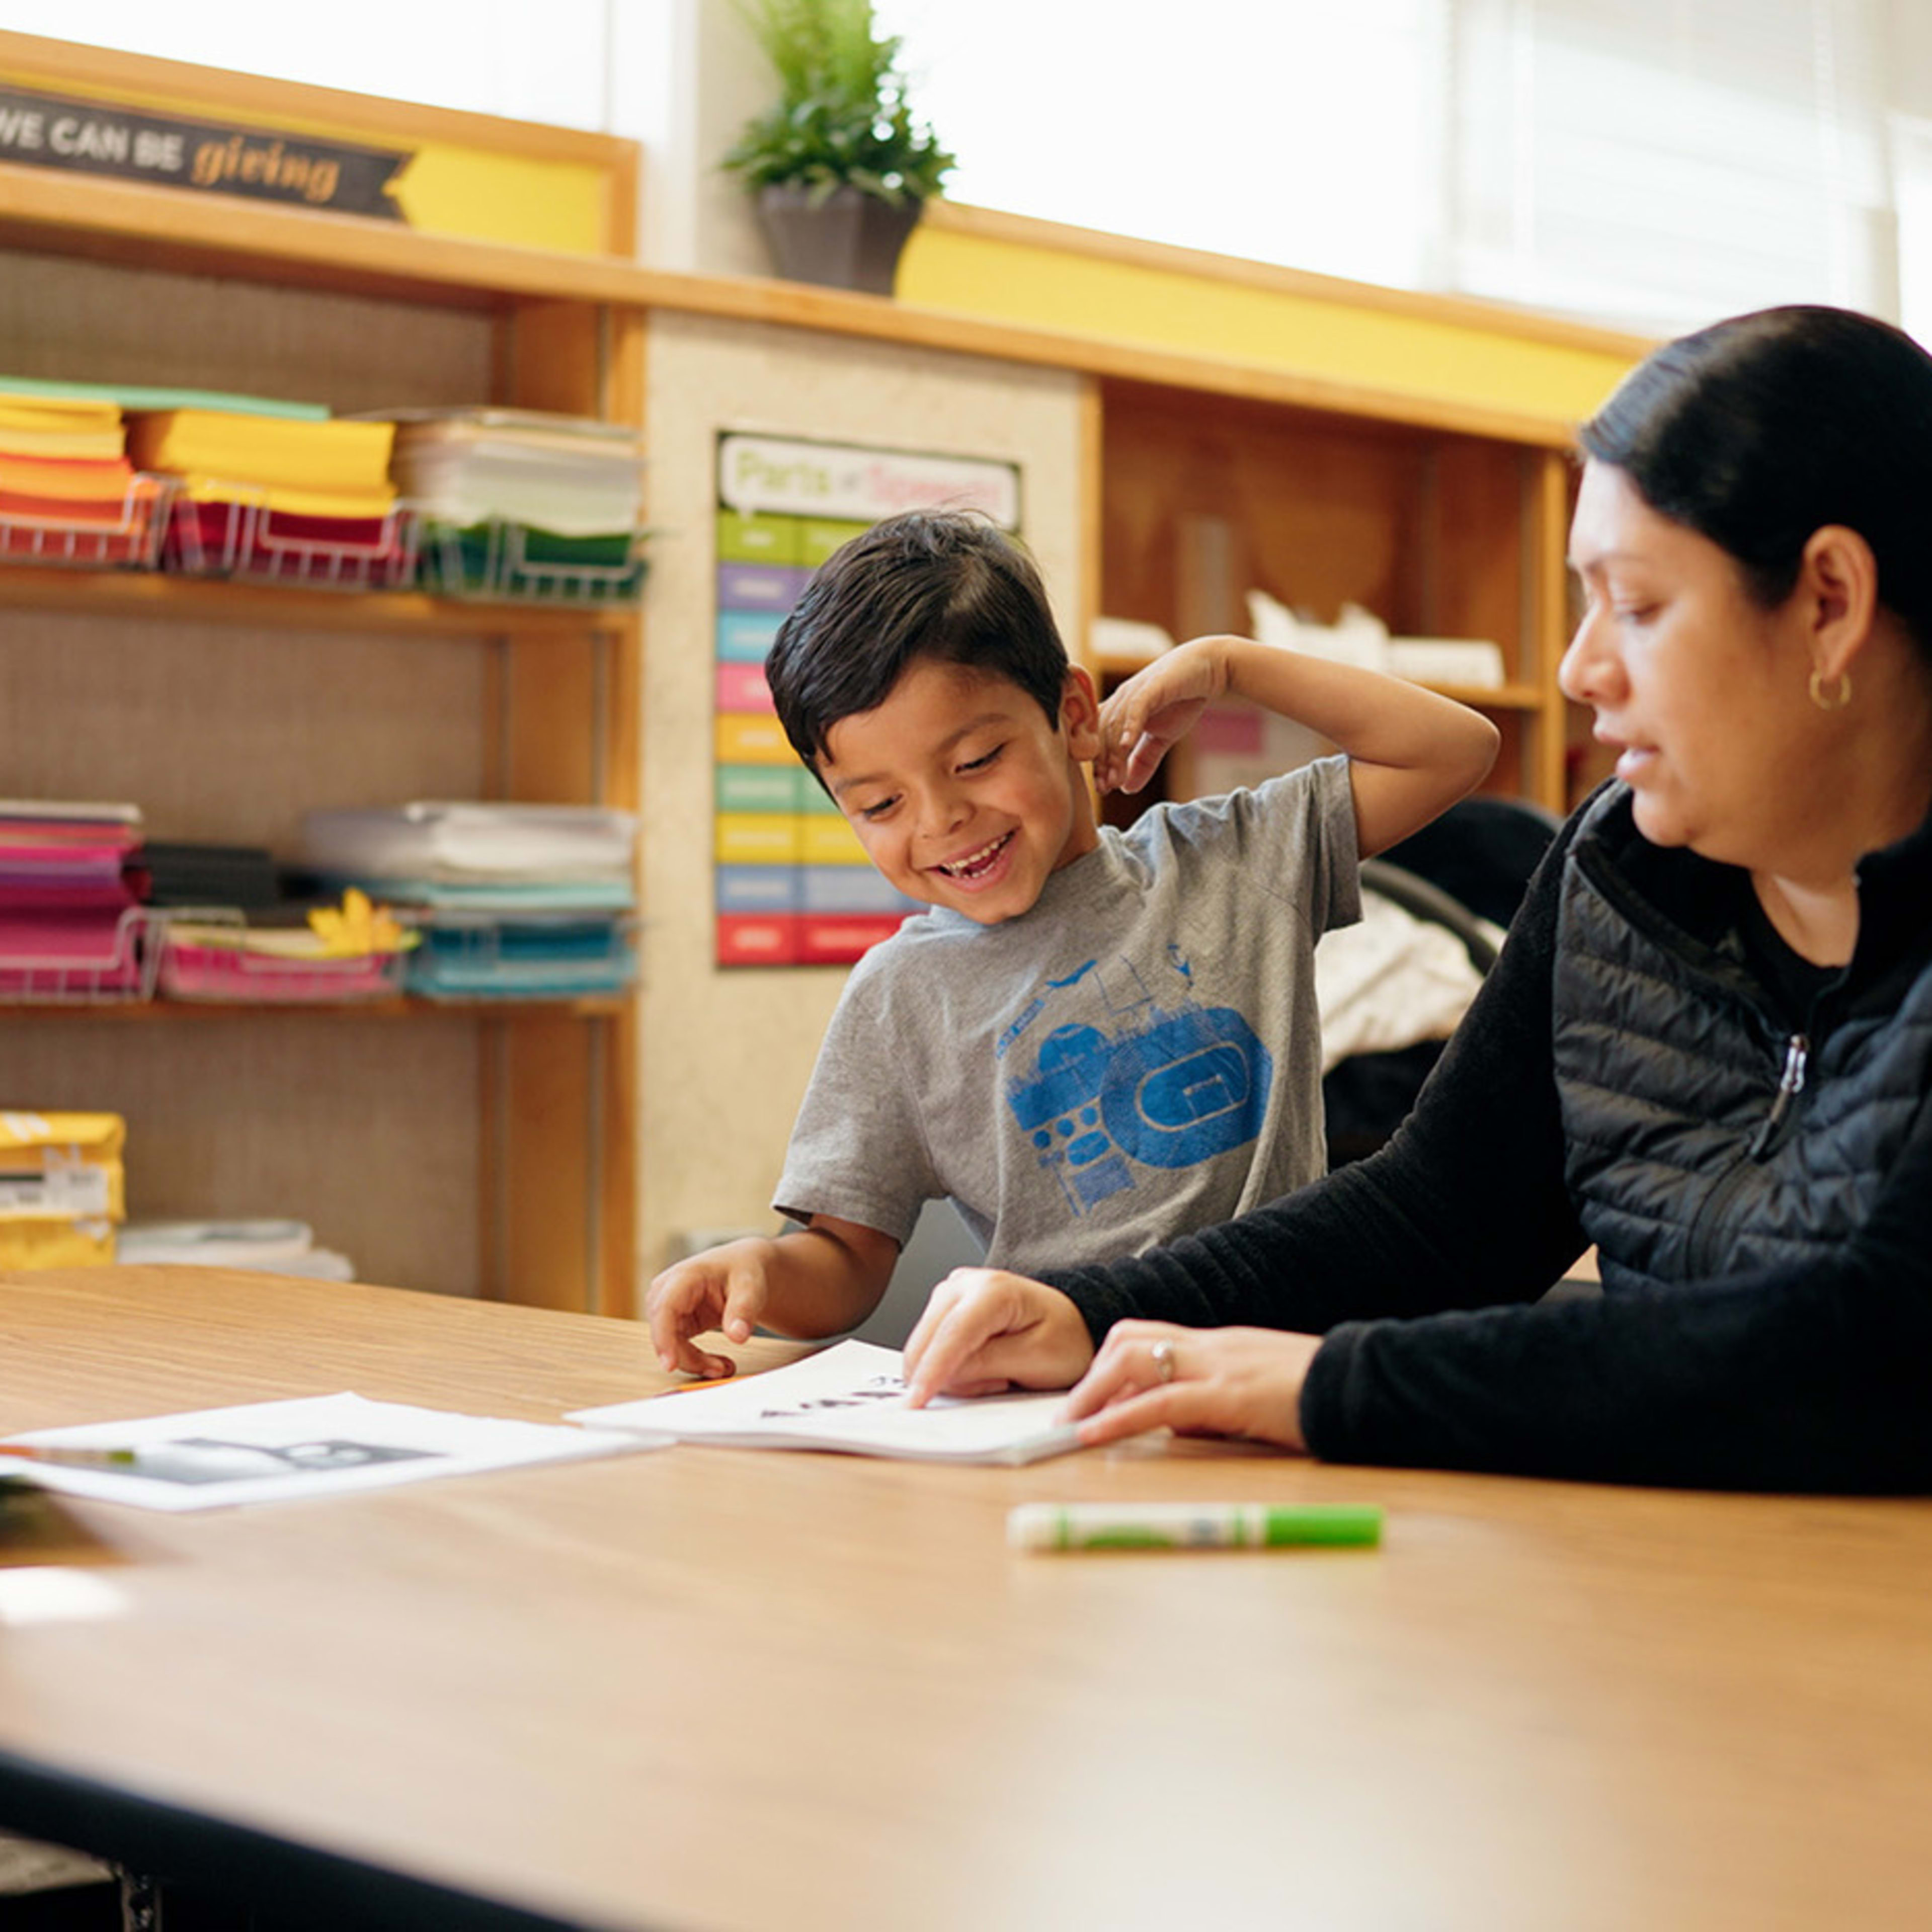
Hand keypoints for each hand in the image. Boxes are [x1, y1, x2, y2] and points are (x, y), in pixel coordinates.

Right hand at [644, 1238, 778, 1378]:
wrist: (745, 1266)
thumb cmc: (744, 1270)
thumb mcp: (751, 1287)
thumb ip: (744, 1310)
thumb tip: (737, 1337)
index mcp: (684, 1276)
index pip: (665, 1308)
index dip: (663, 1337)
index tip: (669, 1365)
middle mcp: (668, 1291)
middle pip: (664, 1331)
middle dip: (688, 1357)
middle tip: (720, 1370)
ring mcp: (669, 1307)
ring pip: (669, 1344)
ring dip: (694, 1362)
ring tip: (725, 1367)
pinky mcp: (675, 1321)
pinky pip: (677, 1348)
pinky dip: (696, 1360)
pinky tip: (718, 1363)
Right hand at [901, 1268, 1095, 1404]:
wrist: (1072, 1325)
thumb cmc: (1064, 1339)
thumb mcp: (1036, 1359)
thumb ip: (988, 1365)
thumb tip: (944, 1375)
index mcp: (994, 1289)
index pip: (952, 1333)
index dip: (932, 1370)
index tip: (916, 1401)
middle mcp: (965, 1283)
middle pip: (928, 1339)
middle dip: (949, 1375)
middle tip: (999, 1382)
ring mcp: (951, 1293)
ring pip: (924, 1346)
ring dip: (953, 1373)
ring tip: (997, 1371)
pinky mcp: (944, 1309)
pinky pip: (930, 1347)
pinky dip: (950, 1367)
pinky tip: (981, 1364)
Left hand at [1059, 1321, 1322, 1450]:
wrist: (1364, 1385)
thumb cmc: (1317, 1394)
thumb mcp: (1258, 1394)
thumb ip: (1215, 1403)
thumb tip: (1176, 1426)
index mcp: (1219, 1344)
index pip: (1148, 1336)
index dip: (1109, 1364)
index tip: (1087, 1396)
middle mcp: (1212, 1345)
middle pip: (1129, 1339)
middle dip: (1091, 1374)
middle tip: (1068, 1413)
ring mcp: (1220, 1366)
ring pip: (1134, 1360)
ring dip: (1093, 1394)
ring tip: (1068, 1426)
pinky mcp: (1231, 1396)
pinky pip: (1161, 1402)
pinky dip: (1120, 1417)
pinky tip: (1095, 1435)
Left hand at [1093, 636, 1233, 795]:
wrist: (1209, 670)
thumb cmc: (1182, 700)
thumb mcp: (1161, 737)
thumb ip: (1143, 761)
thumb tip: (1126, 788)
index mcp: (1118, 711)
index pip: (1099, 739)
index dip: (1098, 764)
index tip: (1102, 789)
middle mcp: (1120, 700)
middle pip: (1102, 735)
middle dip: (1102, 764)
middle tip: (1104, 788)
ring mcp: (1134, 692)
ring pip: (1115, 725)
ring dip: (1113, 754)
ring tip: (1115, 778)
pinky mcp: (1151, 686)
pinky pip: (1135, 708)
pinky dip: (1129, 727)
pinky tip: (1126, 746)